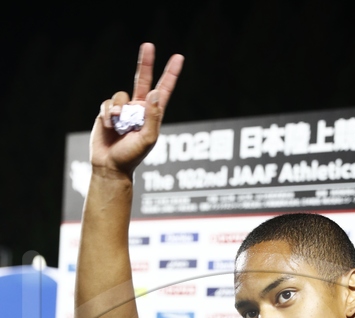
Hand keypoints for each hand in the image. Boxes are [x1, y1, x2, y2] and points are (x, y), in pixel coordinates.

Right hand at [90, 43, 183, 177]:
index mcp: (152, 114)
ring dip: (118, 110)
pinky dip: (108, 115)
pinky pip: (107, 104)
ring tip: (117, 125)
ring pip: (120, 95)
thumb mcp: (148, 139)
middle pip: (142, 80)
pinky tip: (109, 127)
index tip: (178, 58)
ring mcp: (123, 110)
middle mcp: (138, 109)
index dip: (170, 74)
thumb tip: (154, 93)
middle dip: (145, 63)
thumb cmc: (132, 156)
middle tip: (149, 45)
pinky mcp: (108, 113)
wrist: (110, 165)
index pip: (163, 90)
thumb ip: (152, 117)